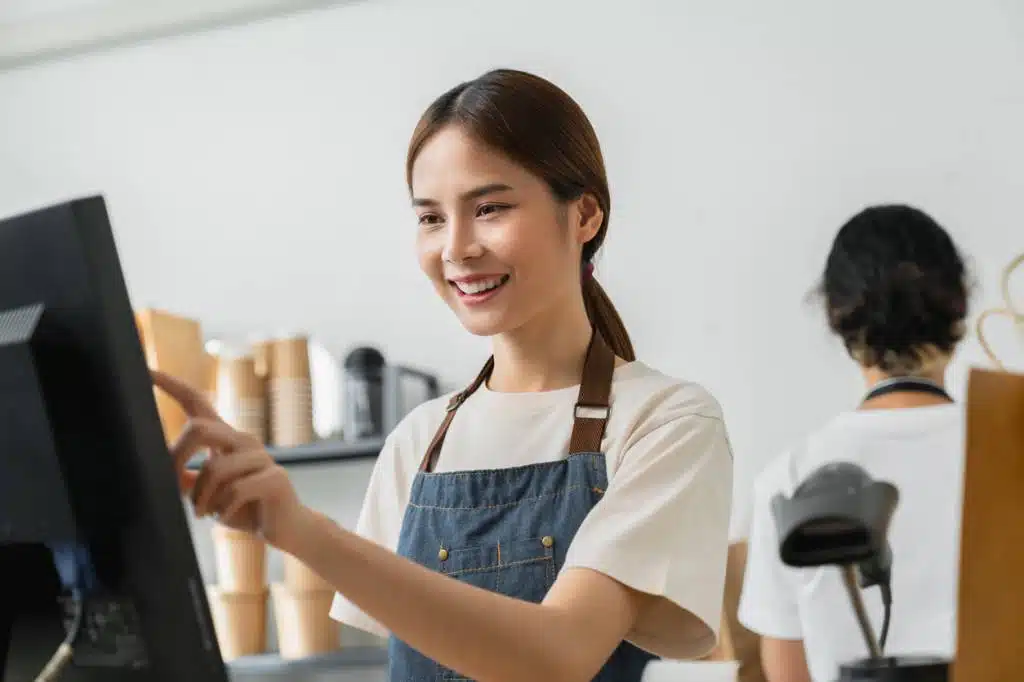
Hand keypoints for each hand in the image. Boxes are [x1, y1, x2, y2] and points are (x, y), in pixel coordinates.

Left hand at [152, 369, 307, 547]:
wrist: (285, 528)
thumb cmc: (242, 507)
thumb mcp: (207, 493)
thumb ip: (184, 478)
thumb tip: (156, 471)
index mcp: (225, 438)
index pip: (196, 401)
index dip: (171, 385)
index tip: (146, 370)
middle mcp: (243, 440)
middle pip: (200, 427)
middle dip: (177, 456)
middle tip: (171, 484)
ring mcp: (262, 457)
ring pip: (214, 468)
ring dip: (201, 498)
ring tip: (202, 514)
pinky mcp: (275, 478)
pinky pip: (236, 491)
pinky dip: (222, 511)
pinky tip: (223, 518)